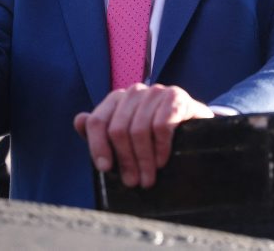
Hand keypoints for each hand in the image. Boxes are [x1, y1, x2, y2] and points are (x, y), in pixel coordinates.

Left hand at [73, 83, 213, 188]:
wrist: (194, 125)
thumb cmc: (155, 134)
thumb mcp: (127, 134)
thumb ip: (102, 131)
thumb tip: (78, 121)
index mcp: (117, 99)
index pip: (97, 121)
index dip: (97, 146)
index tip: (105, 169)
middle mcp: (134, 91)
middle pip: (118, 129)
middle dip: (125, 160)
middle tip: (133, 182)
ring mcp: (155, 92)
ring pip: (139, 130)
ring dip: (143, 160)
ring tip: (148, 179)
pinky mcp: (176, 97)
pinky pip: (162, 125)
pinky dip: (161, 148)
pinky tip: (162, 162)